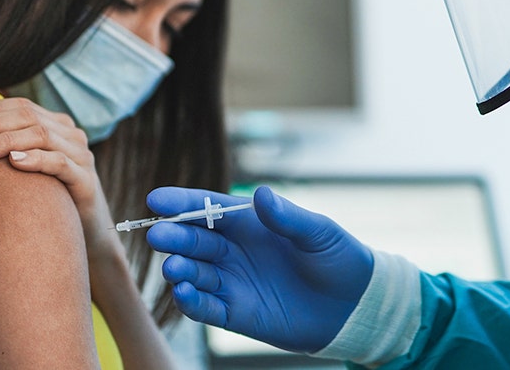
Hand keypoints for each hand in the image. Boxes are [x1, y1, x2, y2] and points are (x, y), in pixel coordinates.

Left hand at [0, 98, 119, 257]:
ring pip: (42, 136)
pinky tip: (14, 161)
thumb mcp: (29, 166)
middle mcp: (71, 135)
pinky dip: (35, 159)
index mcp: (58, 125)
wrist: (85, 229)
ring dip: (7, 140)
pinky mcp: (85, 180)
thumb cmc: (48, 195)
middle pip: (30, 118)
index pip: (24, 107)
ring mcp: (81, 156)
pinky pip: (59, 163)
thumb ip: (11, 147)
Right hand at [145, 186, 373, 352]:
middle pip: (195, 240)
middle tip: (159, 235)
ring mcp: (232, 282)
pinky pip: (205, 307)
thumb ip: (288, 217)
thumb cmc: (338, 259)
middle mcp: (234, 250)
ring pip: (194, 273)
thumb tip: (261, 194)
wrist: (354, 306)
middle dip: (174, 237)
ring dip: (179, 269)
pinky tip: (183, 293)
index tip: (156, 199)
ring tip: (174, 268)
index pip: (208, 208)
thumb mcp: (319, 233)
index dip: (181, 203)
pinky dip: (190, 301)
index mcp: (249, 223)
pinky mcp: (235, 313)